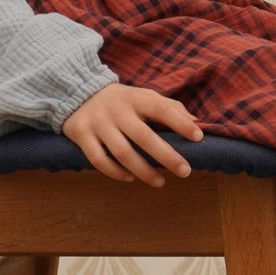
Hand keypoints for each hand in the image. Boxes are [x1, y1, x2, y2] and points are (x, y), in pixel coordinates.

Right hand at [61, 82, 203, 185]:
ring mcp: (98, 124)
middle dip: (166, 156)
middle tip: (185, 171)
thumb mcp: (143, 96)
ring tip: (160, 182)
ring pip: (122, 153)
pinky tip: (131, 178)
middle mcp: (116, 110)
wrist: (77, 92)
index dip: (180, 123)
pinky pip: (99, 160)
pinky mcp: (82, 136)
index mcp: (135, 98)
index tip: (198, 137)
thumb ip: (169, 107)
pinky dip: (116, 173)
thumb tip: (197, 122)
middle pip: (144, 136)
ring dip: (144, 171)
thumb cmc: (121, 100)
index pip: (161, 108)